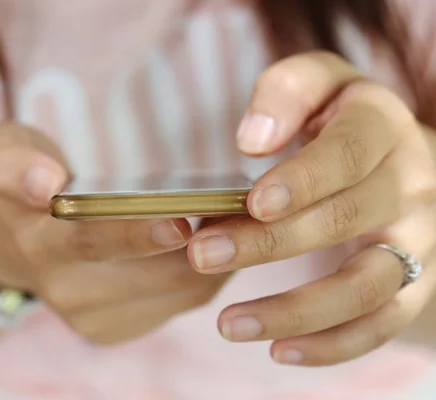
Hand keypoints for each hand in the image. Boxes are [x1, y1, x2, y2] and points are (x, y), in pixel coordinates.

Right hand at [0, 123, 226, 343]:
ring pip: (174, 291)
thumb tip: (45, 182)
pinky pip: (179, 302)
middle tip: (245, 210)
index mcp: (36, 242)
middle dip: (200, 246)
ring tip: (243, 216)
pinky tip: (223, 239)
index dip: (134, 235)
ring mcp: (92, 317)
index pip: (88, 242)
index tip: (180, 221)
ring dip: (215, 258)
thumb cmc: (15, 186)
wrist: (6, 246)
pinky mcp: (115, 329)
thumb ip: (9, 163)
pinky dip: (209, 272)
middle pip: (145, 273)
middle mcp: (65, 290)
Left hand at [187, 52, 435, 365]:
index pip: (348, 153)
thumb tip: (252, 138)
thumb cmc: (339, 120)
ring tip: (229, 324)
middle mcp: (408, 186)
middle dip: (267, 243)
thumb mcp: (318, 84)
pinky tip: (278, 351)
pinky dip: (333, 345)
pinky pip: (380, 323)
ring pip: (364, 286)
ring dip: (296, 311)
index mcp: (381, 128)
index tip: (253, 201)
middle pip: (342, 221)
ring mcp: (415, 241)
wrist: (399, 158)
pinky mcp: (410, 284)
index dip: (304, 179)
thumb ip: (286, 93)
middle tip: (201, 254)